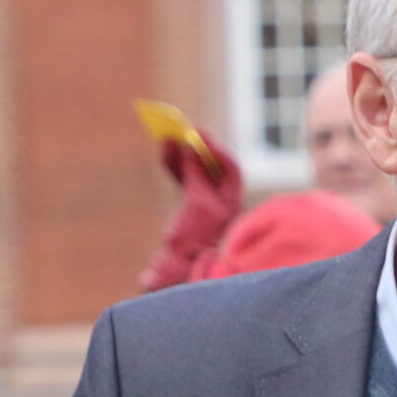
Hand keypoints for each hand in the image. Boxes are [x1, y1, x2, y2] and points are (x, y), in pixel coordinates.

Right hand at [143, 130, 245, 290]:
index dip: (215, 149)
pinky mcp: (190, 204)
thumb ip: (195, 174)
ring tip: (165, 137)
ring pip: (194, 169)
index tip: (199, 134)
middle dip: (194, 148)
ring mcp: (206, 201)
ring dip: (181, 153)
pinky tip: (164, 153)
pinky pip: (183, 178)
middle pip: (211, 165)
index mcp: (232, 201)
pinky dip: (174, 165)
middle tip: (180, 130)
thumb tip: (192, 148)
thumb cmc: (192, 239)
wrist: (177, 266)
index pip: (230, 167)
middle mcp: (222, 199)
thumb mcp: (196, 203)